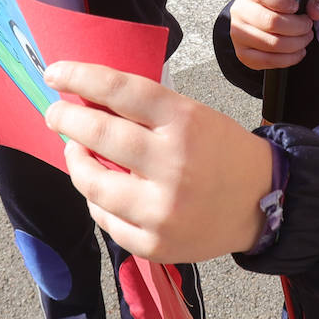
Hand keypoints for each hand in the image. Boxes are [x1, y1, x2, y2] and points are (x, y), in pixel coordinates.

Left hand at [44, 61, 272, 262]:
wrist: (262, 202)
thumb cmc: (220, 151)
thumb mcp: (191, 114)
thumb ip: (143, 109)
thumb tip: (84, 98)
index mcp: (184, 122)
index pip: (119, 89)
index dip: (79, 77)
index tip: (55, 74)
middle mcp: (173, 164)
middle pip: (98, 133)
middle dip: (66, 119)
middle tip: (56, 114)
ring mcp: (163, 210)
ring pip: (92, 183)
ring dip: (75, 161)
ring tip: (76, 150)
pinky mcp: (156, 244)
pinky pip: (105, 219)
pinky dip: (96, 199)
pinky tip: (101, 188)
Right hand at [228, 0, 318, 70]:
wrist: (257, 17)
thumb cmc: (278, 4)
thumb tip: (314, 13)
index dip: (284, 2)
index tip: (296, 7)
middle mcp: (240, 11)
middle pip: (272, 22)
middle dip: (298, 27)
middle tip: (307, 25)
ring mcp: (239, 34)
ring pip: (273, 44)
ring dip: (297, 43)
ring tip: (305, 37)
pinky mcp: (243, 54)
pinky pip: (269, 61)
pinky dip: (290, 58)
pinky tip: (298, 51)